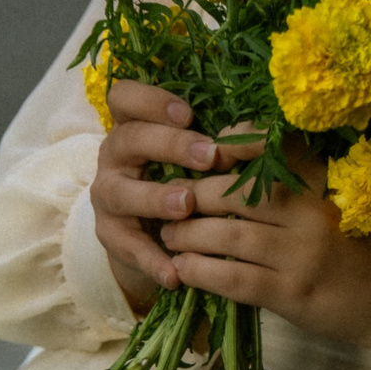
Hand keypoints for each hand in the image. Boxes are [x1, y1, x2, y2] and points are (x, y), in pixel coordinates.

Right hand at [89, 80, 233, 313]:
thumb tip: (261, 133)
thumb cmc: (188, 176)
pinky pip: (126, 246)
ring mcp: (109, 195)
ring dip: (154, 197)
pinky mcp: (110, 234)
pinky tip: (174, 272)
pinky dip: (151, 259)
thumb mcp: (200, 154)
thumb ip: (219, 141)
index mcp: (135, 125)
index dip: (151, 100)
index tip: (189, 113)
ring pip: (120, 192)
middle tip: (208, 156)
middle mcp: (115, 155)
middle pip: (128, 139)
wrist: (156, 231)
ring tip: (186, 205)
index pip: (125, 97)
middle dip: (169, 145)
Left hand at [159, 147, 370, 362]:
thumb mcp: (335, 202)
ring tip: (169, 234)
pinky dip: (200, 271)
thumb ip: (294, 183)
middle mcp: (311, 215)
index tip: (207, 153)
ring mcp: (301, 256)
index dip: (234, 145)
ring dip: (187, 234)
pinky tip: (183, 268)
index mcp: (322, 185)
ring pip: (227, 235)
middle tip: (171, 200)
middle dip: (195, 194)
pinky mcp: (291, 294)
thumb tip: (230, 162)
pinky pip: (234, 278)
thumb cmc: (361, 246)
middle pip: (238, 193)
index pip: (272, 149)